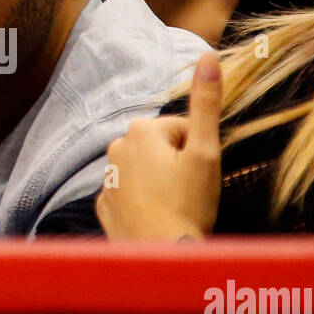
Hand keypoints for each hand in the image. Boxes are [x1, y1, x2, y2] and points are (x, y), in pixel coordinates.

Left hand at [96, 51, 222, 240]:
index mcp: (141, 130)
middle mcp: (116, 148)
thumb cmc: (188, 206)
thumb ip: (206, 103)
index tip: (200, 176)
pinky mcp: (104, 206)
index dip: (199, 151)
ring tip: (175, 208)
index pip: (183, 130)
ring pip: (146, 171)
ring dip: (161, 184)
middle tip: (190, 193)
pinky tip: (157, 219)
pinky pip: (131, 195)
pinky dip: (144, 203)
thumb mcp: (206, 152)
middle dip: (178, 165)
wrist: (163, 257)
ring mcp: (107, 179)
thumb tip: (209, 56)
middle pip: (162, 148)